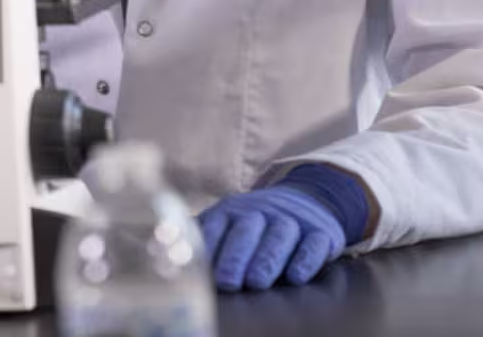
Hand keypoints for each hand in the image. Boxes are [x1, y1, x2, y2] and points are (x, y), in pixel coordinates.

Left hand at [198, 166, 366, 290]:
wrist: (305, 200)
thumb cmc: (254, 223)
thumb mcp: (227, 221)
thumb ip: (202, 235)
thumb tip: (162, 251)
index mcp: (232, 210)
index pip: (217, 224)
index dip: (208, 245)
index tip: (199, 267)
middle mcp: (261, 211)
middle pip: (247, 230)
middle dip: (236, 256)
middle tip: (227, 282)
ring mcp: (291, 220)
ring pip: (280, 236)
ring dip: (267, 259)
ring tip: (256, 283)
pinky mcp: (320, 232)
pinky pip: (314, 244)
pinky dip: (305, 260)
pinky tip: (296, 277)